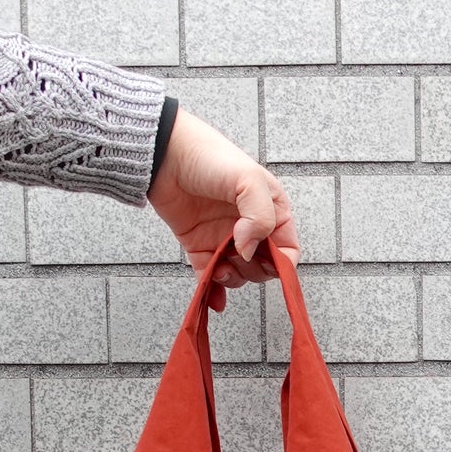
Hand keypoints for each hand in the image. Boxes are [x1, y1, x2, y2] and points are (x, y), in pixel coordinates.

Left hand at [146, 108, 299, 311]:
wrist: (163, 152)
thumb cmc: (209, 156)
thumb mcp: (249, 180)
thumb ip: (260, 217)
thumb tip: (249, 251)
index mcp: (271, 212)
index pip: (287, 250)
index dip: (281, 263)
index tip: (266, 263)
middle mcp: (250, 228)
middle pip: (264, 267)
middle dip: (253, 270)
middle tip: (237, 255)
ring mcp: (224, 239)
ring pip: (238, 275)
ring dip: (231, 279)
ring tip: (220, 267)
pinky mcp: (199, 246)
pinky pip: (210, 276)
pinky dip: (213, 291)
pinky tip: (213, 299)